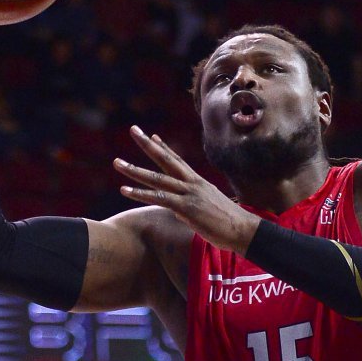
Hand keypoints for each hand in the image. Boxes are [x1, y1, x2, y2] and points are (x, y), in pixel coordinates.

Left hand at [116, 128, 257, 253]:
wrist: (244, 230)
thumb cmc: (229, 224)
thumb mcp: (207, 212)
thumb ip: (189, 209)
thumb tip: (179, 212)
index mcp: (198, 183)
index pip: (177, 161)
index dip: (163, 148)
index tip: (151, 136)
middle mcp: (193, 184)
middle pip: (165, 160)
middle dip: (147, 145)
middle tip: (133, 130)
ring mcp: (189, 194)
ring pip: (157, 178)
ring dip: (135, 170)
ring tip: (117, 163)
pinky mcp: (187, 208)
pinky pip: (160, 198)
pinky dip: (141, 194)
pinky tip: (124, 190)